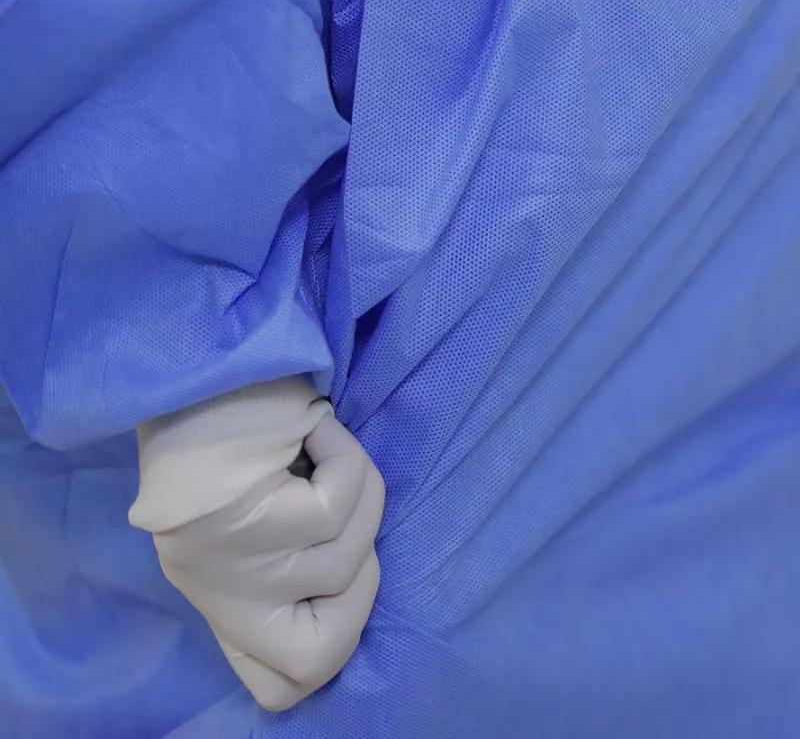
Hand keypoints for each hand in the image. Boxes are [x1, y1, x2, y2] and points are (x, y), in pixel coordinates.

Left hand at [130, 383, 384, 711]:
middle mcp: (222, 599)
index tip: (318, 583)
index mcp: (221, 601)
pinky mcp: (250, 522)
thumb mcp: (247, 515)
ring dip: (362, 497)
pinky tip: (318, 426)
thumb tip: (358, 564)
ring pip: (347, 562)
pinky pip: (338, 506)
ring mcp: (235, 567)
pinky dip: (346, 460)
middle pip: (325, 650)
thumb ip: (285, 555)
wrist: (182, 368)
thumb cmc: (222, 428)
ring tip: (333, 448)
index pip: (276, 686)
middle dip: (362, 571)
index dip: (319, 644)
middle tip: (338, 502)